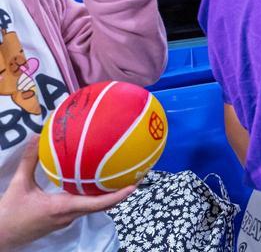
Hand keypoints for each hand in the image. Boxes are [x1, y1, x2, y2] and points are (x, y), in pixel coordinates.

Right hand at [0, 142, 134, 248]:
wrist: (0, 237)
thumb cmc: (9, 213)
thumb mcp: (19, 185)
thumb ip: (30, 161)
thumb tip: (37, 136)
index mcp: (63, 207)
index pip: (97, 204)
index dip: (117, 195)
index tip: (134, 185)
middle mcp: (70, 215)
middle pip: (102, 205)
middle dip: (119, 192)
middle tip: (135, 176)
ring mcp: (66, 219)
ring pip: (93, 206)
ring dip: (107, 194)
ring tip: (119, 175)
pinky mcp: (61, 219)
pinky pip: (83, 206)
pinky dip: (93, 195)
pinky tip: (92, 180)